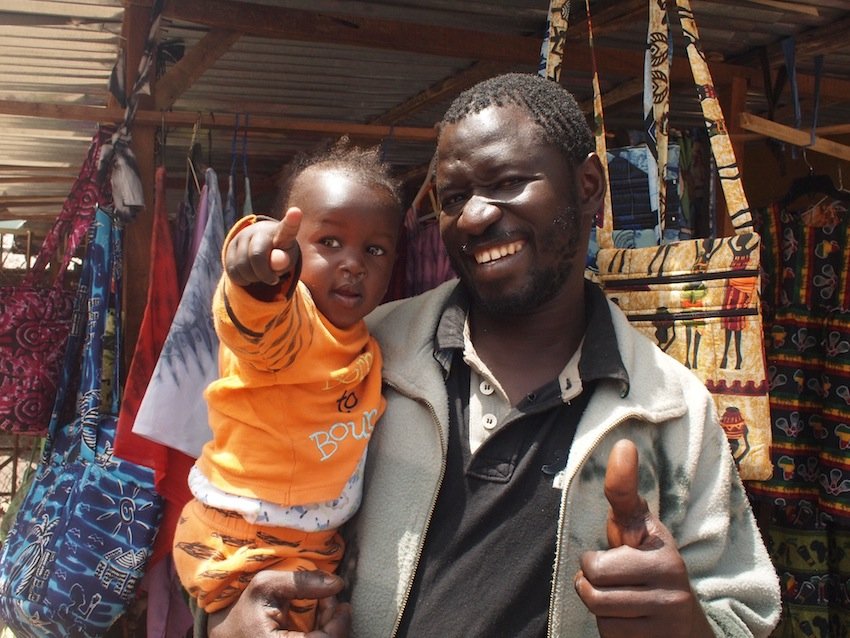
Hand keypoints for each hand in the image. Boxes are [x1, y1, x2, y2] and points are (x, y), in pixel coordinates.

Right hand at [208, 570, 350, 637]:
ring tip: (324, 606)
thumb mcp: (266, 586)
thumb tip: (337, 583)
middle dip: (336, 622)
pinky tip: (320, 619)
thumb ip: (301, 582)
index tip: (339, 600)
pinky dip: (324, 632)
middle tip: (330, 600)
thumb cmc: (245, 610)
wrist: (227, 634)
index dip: (339, 622)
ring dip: (332, 627)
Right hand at [225, 208, 302, 286]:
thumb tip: (277, 260)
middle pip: (256, 256)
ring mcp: (242, 236)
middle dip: (264, 274)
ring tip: (261, 274)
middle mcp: (259, 230)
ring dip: (253, 278)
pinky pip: (233, 271)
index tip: (296, 212)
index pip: (287, 228)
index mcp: (281, 232)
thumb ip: (284, 261)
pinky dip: (243, 280)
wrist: (262, 247)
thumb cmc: (280, 254)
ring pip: (241, 266)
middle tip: (273, 280)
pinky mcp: (230, 246)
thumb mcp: (287, 259)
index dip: (292, 221)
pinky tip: (250, 275)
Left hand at [574, 439, 713, 637]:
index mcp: (656, 537)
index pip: (629, 502)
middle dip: (589, 579)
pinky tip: (631, 624)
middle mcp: (669, 565)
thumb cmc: (648, 575)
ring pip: (596, 601)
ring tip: (620, 601)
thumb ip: (624, 506)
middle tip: (611, 581)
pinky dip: (611, 630)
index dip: (622, 476)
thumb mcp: (637, 539)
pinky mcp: (660, 636)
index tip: (623, 446)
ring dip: (597, 605)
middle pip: (593, 569)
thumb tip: (622, 447)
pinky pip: (608, 631)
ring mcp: (669, 604)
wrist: (684, 631)